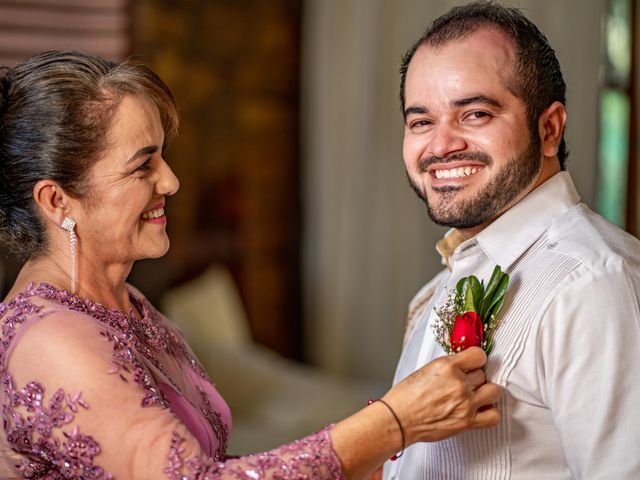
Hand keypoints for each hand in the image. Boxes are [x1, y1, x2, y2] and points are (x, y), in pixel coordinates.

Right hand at [382, 346, 500, 444]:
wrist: (398, 420)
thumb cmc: (405, 398)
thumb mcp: (425, 370)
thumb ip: (448, 367)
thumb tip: (463, 366)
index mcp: (446, 366)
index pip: (478, 355)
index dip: (476, 360)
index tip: (473, 364)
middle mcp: (458, 383)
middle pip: (483, 374)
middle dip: (475, 378)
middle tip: (464, 384)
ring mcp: (465, 403)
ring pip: (493, 391)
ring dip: (486, 393)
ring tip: (476, 395)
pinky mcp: (467, 422)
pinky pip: (493, 415)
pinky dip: (490, 412)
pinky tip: (480, 410)